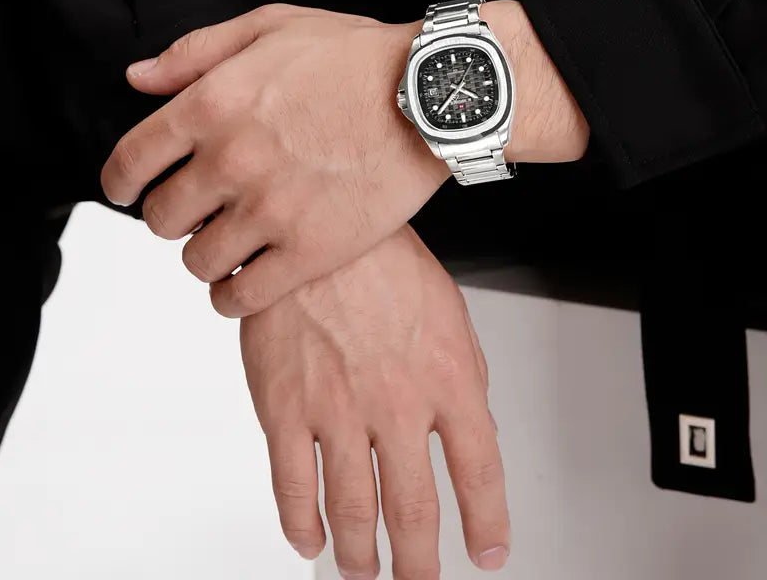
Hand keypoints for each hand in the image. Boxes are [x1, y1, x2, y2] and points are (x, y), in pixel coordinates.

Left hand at [100, 2, 587, 317]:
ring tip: (230, 245)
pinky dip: (233, 297)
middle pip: (161, 219)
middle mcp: (232, 161)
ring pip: (198, 263)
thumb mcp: (272, 26)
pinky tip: (246, 281)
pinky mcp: (311, 251)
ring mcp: (270, 211)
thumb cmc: (358, 59)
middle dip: (171, 217)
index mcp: (212, 104)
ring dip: (205, 257)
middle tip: (197, 213)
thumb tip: (138, 78)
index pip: (130, 162)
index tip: (127, 192)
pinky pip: (241, 297)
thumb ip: (195, 52)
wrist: (432, 97)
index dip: (119, 184)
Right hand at [240, 225, 510, 577]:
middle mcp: (395, 404)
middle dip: (419, 562)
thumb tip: (469, 426)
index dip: (488, 522)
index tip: (489, 551)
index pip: (479, 472)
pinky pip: (292, 486)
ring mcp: (336, 411)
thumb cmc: (384, 260)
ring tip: (364, 572)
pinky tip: (310, 540)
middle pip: (414, 512)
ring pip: (352, 512)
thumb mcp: (448, 312)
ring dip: (361, 556)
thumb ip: (463, 375)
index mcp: (446, 378)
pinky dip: (302, 525)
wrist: (319, 228)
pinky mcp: (283, 407)